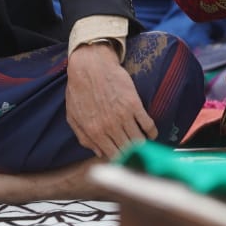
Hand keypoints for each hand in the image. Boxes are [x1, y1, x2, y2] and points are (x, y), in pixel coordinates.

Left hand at [65, 42, 155, 158]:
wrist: (90, 65)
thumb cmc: (79, 89)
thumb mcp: (74, 115)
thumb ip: (84, 137)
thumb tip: (98, 153)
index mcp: (94, 132)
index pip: (112, 155)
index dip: (120, 160)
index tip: (124, 161)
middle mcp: (110, 127)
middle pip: (127, 151)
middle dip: (133, 156)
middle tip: (137, 157)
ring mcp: (123, 116)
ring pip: (139, 141)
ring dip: (143, 146)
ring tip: (144, 146)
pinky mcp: (134, 104)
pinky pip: (148, 125)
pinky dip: (152, 132)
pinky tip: (151, 133)